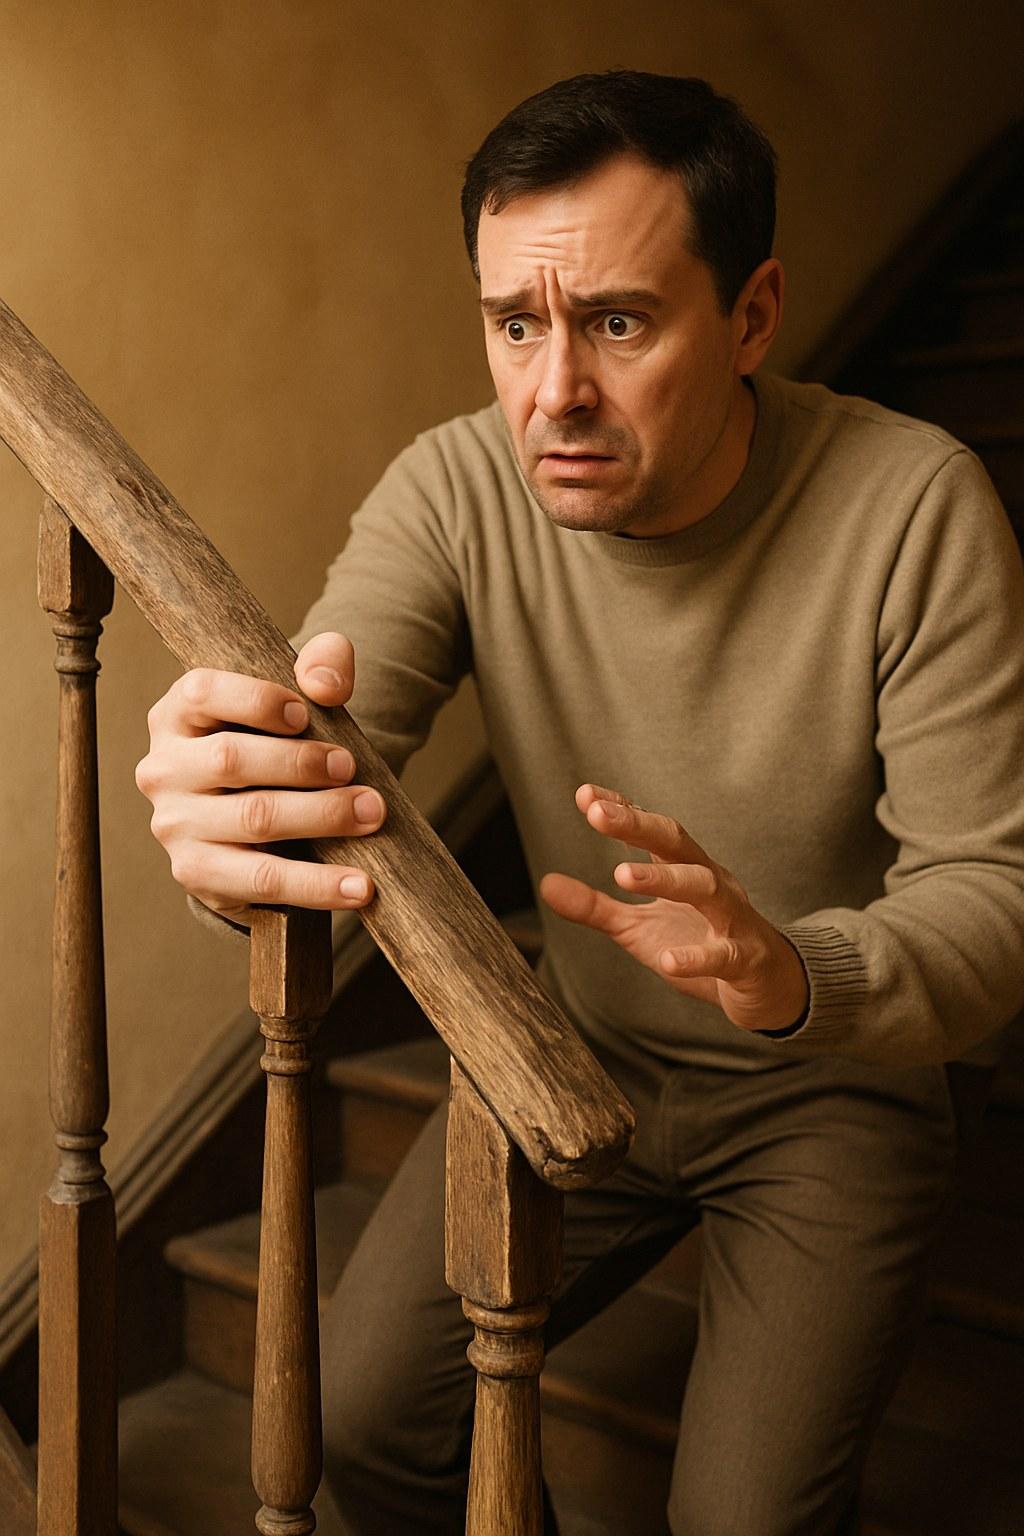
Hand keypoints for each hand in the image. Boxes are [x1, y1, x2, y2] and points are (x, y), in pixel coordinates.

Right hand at [136, 631, 383, 922]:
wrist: (263, 823)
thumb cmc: (280, 745)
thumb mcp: (298, 698)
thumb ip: (321, 665)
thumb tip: (325, 683)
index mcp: (177, 715)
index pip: (201, 693)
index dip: (255, 700)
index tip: (305, 714)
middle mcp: (164, 769)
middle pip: (231, 760)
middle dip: (301, 763)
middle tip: (353, 768)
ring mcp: (176, 826)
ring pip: (252, 819)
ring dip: (320, 817)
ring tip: (370, 815)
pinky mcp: (199, 874)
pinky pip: (263, 880)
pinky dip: (317, 885)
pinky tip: (360, 886)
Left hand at [540, 783, 808, 1033]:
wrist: (766, 988)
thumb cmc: (700, 945)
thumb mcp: (639, 928)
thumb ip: (596, 907)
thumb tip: (545, 883)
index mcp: (686, 870)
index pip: (653, 831)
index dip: (623, 811)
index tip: (585, 794)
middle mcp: (712, 883)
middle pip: (677, 844)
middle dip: (639, 825)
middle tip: (598, 814)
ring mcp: (733, 919)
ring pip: (705, 887)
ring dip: (664, 878)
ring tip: (621, 874)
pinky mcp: (746, 959)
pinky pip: (724, 954)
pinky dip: (698, 957)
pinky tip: (669, 961)